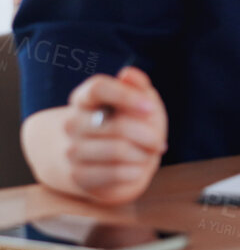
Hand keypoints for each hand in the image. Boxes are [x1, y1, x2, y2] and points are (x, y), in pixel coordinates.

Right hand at [61, 67, 167, 204]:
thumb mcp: (138, 102)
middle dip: (147, 134)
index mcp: (85, 98)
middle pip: (116, 124)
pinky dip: (134, 171)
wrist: (105, 163)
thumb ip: (137, 86)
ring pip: (117, 150)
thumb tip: (128, 73)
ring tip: (147, 154)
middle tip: (158, 141)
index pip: (97, 88)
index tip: (150, 108)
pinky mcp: (77, 176)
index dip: (125, 96)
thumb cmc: (128, 124)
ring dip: (142, 154)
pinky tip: (138, 168)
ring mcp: (71, 150)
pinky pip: (113, 173)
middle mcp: (72, 123)